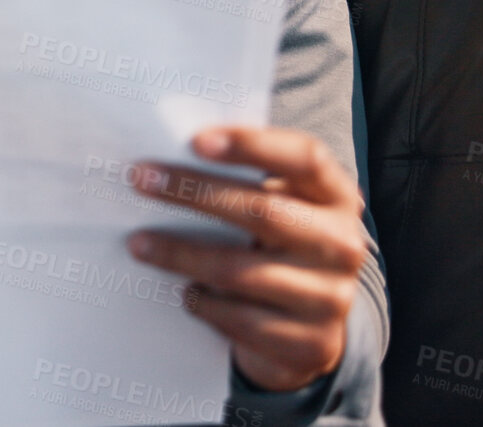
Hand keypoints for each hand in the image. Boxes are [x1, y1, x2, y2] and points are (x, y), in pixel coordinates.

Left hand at [126, 125, 368, 392]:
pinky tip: (183, 292)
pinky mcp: (310, 343)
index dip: (253, 145)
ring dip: (180, 254)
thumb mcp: (280, 209)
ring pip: (239, 271)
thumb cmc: (279, 247)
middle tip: (141, 179)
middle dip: (194, 192)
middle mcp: (343, 245)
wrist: (312, 328)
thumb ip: (246, 182)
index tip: (196, 140)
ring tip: (139, 243)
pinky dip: (203, 303)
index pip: (305, 158)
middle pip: (263, 211)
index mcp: (337, 198)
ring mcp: (331, 298)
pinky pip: (240, 320)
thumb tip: (169, 160)